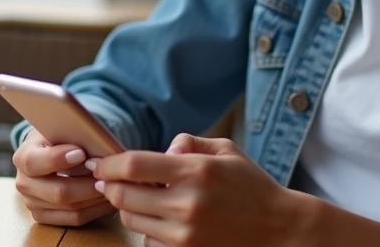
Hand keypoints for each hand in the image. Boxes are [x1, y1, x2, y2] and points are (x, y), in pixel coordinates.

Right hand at [13, 129, 114, 226]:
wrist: (51, 150)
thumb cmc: (61, 137)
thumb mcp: (62, 129)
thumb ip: (73, 136)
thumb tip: (97, 148)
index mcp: (23, 156)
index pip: (34, 162)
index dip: (57, 159)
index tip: (81, 153)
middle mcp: (24, 183)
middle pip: (58, 192)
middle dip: (88, 184)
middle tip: (108, 175)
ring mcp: (32, 203)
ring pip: (70, 207)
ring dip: (96, 198)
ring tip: (114, 185)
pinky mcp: (45, 217)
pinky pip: (75, 219)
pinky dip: (96, 209)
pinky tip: (109, 197)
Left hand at [88, 135, 306, 246]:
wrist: (279, 228)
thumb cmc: (251, 185)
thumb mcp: (225, 150)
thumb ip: (189, 143)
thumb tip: (162, 151)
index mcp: (196, 172)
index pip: (134, 166)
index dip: (110, 164)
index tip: (100, 163)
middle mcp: (187, 204)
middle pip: (124, 196)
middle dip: (111, 186)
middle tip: (109, 180)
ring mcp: (185, 235)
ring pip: (133, 221)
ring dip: (128, 208)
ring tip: (143, 198)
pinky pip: (149, 242)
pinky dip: (148, 230)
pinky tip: (163, 220)